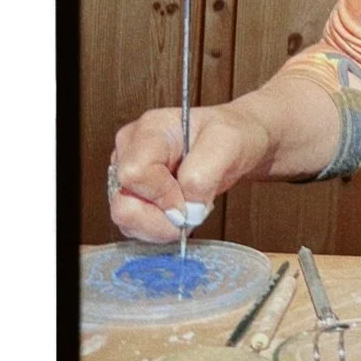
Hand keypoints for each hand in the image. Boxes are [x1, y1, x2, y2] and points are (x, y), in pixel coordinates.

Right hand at [108, 102, 273, 242]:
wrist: (236, 144)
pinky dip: (161, 229)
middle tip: (193, 208)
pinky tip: (180, 212)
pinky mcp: (132, 198)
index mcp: (149, 131)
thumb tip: (187, 208)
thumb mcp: (228, 143)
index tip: (191, 198)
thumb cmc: (231, 136)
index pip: (134, 173)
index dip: (162, 195)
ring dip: (163, 225)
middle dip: (162, 218)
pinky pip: (135, 227)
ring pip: (127, 221)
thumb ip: (204, 174)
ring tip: (189, 206)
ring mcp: (127, 177)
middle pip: (123, 204)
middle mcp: (130, 152)